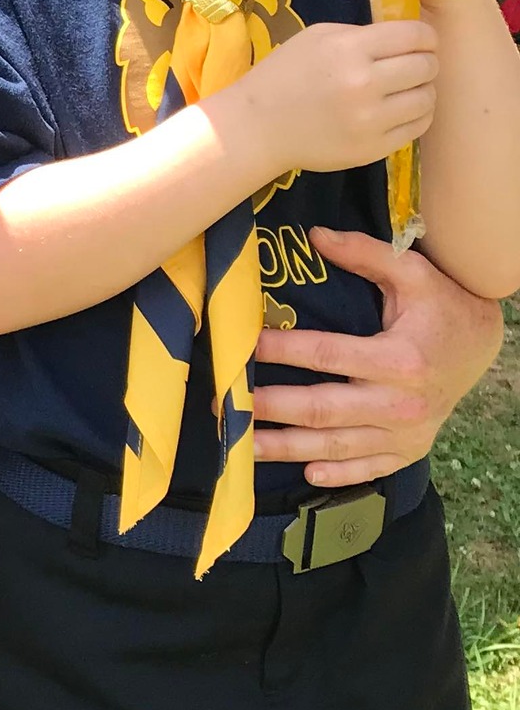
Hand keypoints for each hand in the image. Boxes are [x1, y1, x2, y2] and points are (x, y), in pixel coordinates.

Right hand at [234, 19, 438, 176]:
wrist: (257, 127)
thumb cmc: (283, 75)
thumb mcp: (314, 38)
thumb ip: (360, 35)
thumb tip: (404, 41)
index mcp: (348, 49)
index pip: (414, 36)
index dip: (426, 38)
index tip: (422, 43)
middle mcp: (363, 83)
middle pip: (426, 67)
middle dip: (426, 62)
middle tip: (413, 66)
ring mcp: (370, 119)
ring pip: (427, 99)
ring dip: (422, 90)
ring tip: (406, 90)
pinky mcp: (373, 148)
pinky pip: (417, 128)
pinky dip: (416, 116)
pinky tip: (401, 111)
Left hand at [252, 225, 504, 486]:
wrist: (484, 346)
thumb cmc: (443, 305)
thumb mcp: (413, 272)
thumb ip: (365, 253)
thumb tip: (315, 235)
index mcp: (399, 359)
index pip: (327, 354)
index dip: (282, 350)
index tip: (244, 347)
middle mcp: (402, 403)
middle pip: (323, 410)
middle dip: (270, 408)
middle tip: (225, 404)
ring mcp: (407, 433)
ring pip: (337, 446)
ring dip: (287, 448)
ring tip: (244, 445)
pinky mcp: (410, 449)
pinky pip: (369, 467)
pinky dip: (338, 474)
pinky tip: (305, 473)